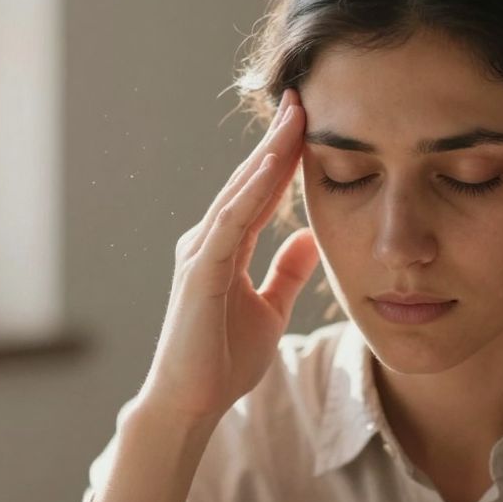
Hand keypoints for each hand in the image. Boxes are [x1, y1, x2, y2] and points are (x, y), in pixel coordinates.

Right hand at [140, 87, 319, 422]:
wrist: (191, 403)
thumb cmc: (222, 360)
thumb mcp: (269, 309)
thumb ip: (286, 274)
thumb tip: (311, 239)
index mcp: (225, 247)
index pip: (260, 191)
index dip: (283, 155)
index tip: (308, 119)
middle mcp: (208, 241)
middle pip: (247, 180)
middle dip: (275, 140)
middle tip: (300, 97)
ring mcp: (200, 254)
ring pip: (238, 194)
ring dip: (266, 156)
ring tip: (292, 119)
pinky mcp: (200, 273)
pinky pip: (230, 226)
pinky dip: (250, 195)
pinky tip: (272, 169)